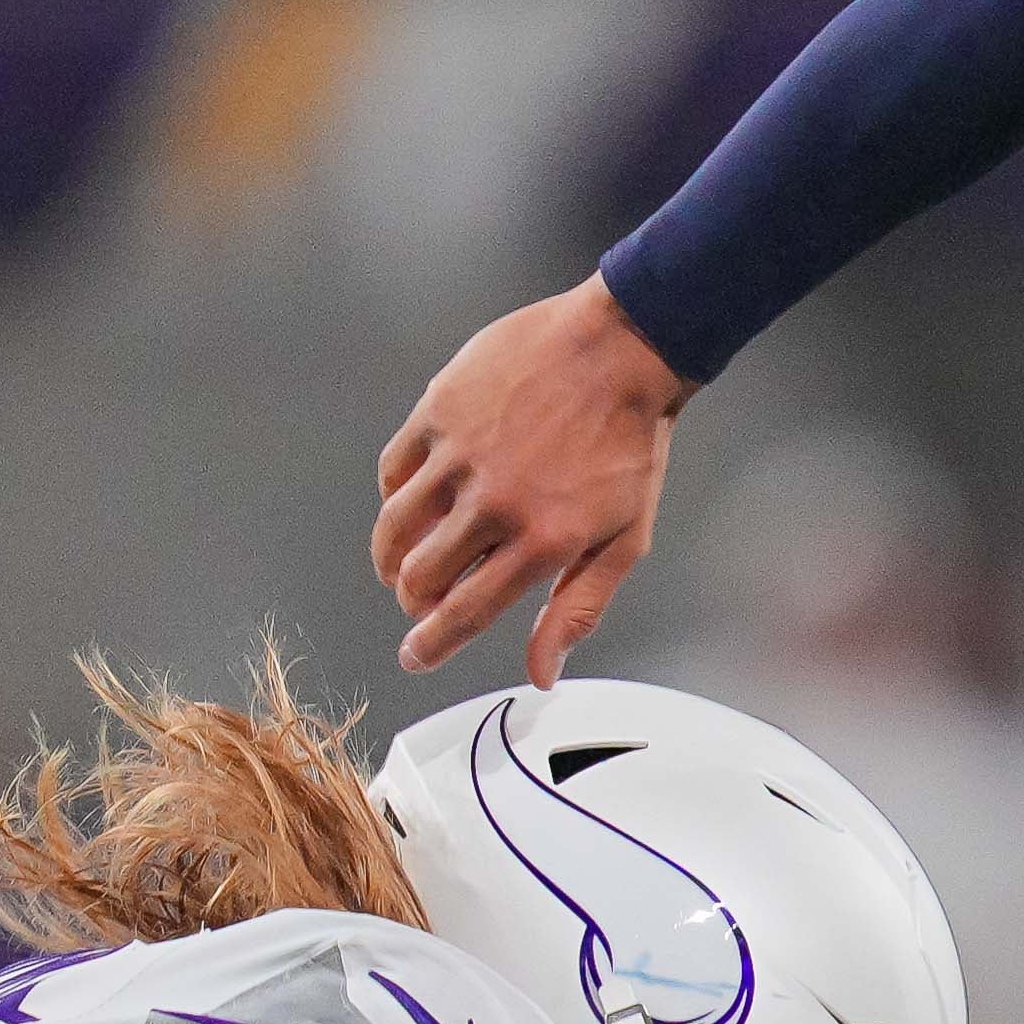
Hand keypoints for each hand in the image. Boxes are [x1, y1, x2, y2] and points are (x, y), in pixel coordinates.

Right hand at [376, 276, 689, 678]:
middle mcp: (494, 503)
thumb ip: (578, 608)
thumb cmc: (630, 445)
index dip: (431, 645)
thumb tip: (541, 673)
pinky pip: (393, 470)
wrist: (623, 350)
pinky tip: (408, 502)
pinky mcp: (439, 411)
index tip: (414, 657)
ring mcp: (461, 454)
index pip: (464, 613)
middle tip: (418, 602)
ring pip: (396, 527)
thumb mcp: (624, 538)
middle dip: (413, 602)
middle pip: (421, 576)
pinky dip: (393, 496)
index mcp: (542, 541)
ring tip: (403, 563)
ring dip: (393, 557)